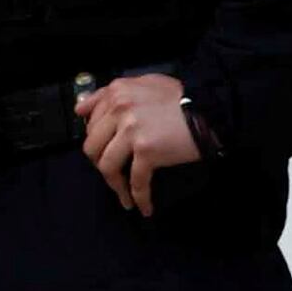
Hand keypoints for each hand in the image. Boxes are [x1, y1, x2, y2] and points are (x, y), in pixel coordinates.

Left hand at [77, 72, 202, 216]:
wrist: (210, 109)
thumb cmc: (183, 97)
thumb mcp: (146, 83)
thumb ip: (114, 92)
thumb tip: (81, 108)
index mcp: (117, 92)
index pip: (90, 122)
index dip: (97, 142)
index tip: (104, 153)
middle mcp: (119, 109)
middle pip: (92, 147)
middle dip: (100, 166)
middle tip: (114, 175)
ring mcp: (131, 130)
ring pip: (107, 166)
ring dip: (115, 185)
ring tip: (125, 195)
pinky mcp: (146, 150)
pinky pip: (136, 180)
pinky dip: (139, 198)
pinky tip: (144, 207)